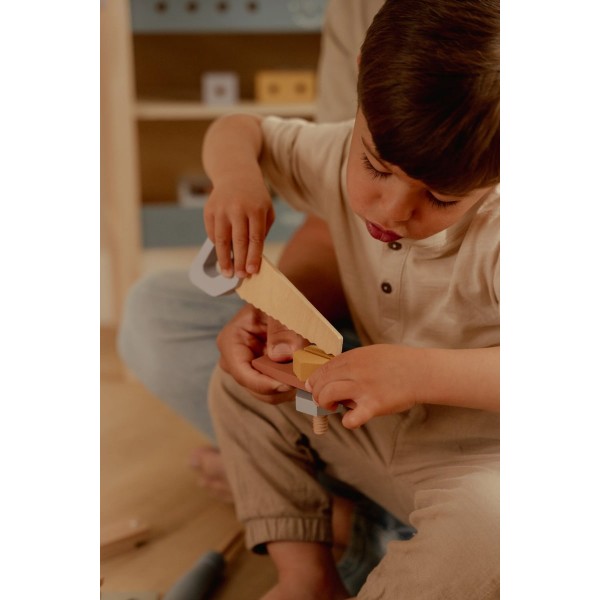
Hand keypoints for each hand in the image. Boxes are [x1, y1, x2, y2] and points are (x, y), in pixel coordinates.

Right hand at [204, 174, 273, 278]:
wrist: (235, 174)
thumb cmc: (255, 198)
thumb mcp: (267, 210)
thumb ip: (262, 232)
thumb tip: (253, 257)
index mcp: (256, 209)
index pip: (255, 238)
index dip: (253, 257)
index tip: (252, 271)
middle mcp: (237, 208)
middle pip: (238, 241)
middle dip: (239, 261)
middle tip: (240, 276)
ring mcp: (221, 209)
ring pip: (221, 240)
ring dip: (224, 259)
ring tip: (227, 273)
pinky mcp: (209, 210)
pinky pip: (212, 234)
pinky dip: (218, 247)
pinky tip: (223, 256)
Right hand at [216, 304, 304, 403]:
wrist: (291, 298)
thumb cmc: (282, 298)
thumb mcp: (283, 308)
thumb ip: (283, 329)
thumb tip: (282, 355)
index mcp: (232, 340)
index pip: (243, 374)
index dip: (267, 384)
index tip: (290, 384)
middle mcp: (235, 359)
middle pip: (256, 388)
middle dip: (282, 387)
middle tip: (307, 378)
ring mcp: (248, 368)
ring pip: (269, 393)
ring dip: (290, 386)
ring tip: (309, 371)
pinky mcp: (263, 373)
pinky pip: (277, 387)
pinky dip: (293, 383)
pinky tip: (305, 371)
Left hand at [306, 345, 423, 428]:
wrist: (421, 371)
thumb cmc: (398, 362)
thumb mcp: (371, 353)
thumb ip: (352, 361)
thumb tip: (334, 373)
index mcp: (354, 357)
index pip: (323, 368)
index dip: (314, 379)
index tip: (312, 387)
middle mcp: (355, 371)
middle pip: (321, 382)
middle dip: (317, 393)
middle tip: (324, 400)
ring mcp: (364, 388)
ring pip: (327, 395)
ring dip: (324, 403)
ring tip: (333, 407)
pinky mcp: (375, 405)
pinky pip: (352, 418)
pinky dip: (348, 421)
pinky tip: (351, 418)